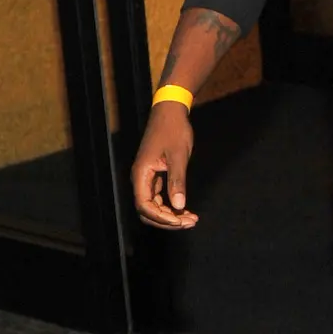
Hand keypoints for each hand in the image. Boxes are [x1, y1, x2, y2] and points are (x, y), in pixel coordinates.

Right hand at [131, 103, 197, 229]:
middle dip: (167, 220)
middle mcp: (140, 178)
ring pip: (154, 206)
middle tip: (190, 222)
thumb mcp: (178, 156)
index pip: (145, 206)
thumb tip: (179, 205)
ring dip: (171, 215)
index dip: (162, 218)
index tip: (181, 220)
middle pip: (148, 211)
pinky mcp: (154, 175)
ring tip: (192, 219)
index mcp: (141, 174)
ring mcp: (147, 177)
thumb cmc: (173, 130)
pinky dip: (172, 205)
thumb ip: (177, 181)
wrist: (170, 111)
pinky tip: (186, 209)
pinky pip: (159, 197)